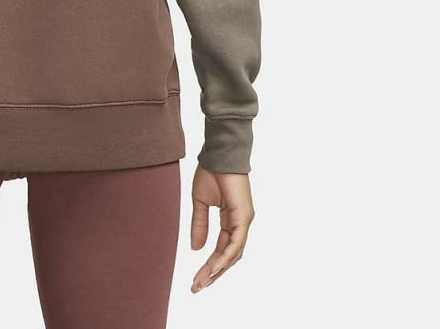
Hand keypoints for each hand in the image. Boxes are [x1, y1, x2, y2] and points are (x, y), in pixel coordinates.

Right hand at [189, 164, 254, 292]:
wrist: (218, 153)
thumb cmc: (211, 172)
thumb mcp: (200, 202)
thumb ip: (199, 225)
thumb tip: (195, 249)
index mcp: (230, 220)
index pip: (220, 249)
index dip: (208, 265)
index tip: (195, 278)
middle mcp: (239, 224)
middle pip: (228, 257)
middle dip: (212, 274)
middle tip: (197, 287)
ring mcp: (243, 221)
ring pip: (233, 254)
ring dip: (218, 269)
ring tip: (203, 281)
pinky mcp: (244, 216)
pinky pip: (235, 242)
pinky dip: (225, 256)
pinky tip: (213, 266)